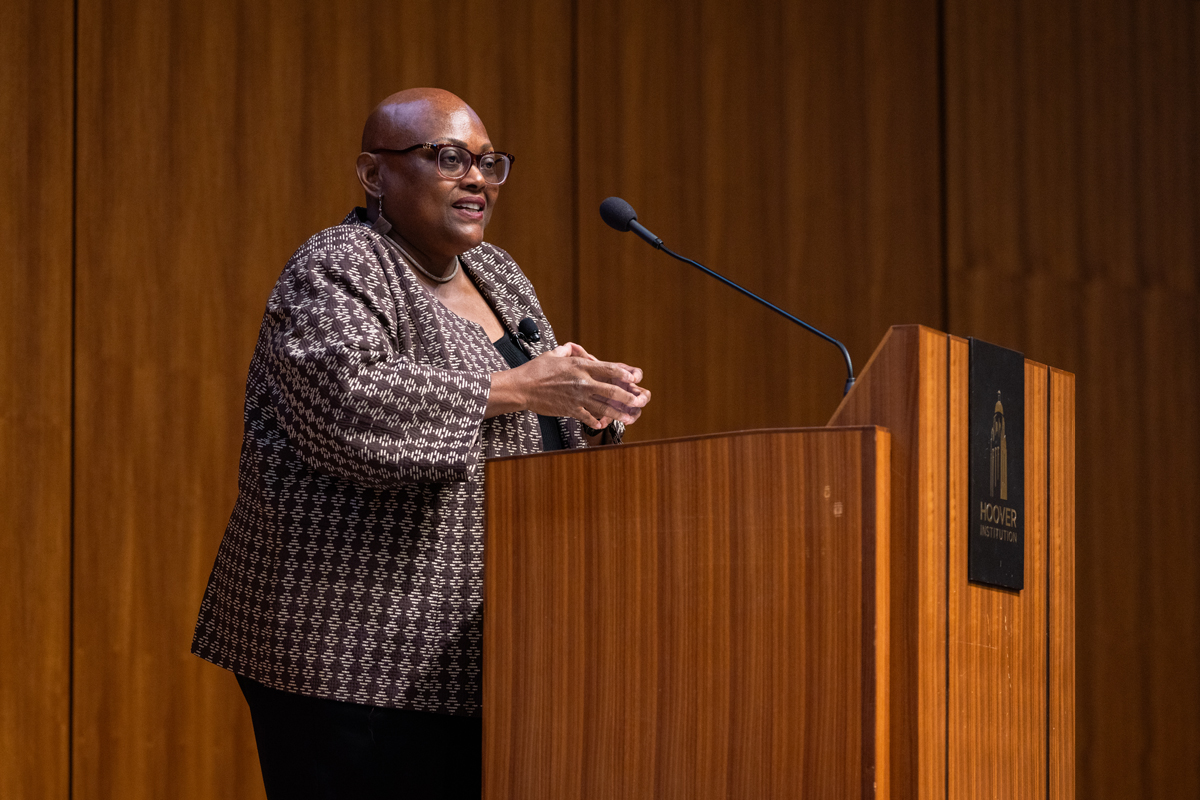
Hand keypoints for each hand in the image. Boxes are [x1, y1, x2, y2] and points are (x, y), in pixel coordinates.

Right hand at [487, 342, 650, 428]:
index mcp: (581, 366)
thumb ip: (570, 351)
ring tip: (630, 418)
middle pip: (611, 390)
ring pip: (603, 407)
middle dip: (628, 396)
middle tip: (639, 401)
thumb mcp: (555, 354)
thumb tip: (577, 349)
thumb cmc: (537, 370)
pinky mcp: (570, 410)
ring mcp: (577, 398)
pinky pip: (588, 417)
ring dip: (619, 413)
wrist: (522, 387)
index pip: (609, 369)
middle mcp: (582, 382)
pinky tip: (604, 425)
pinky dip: (597, 422)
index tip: (636, 377)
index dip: (626, 374)